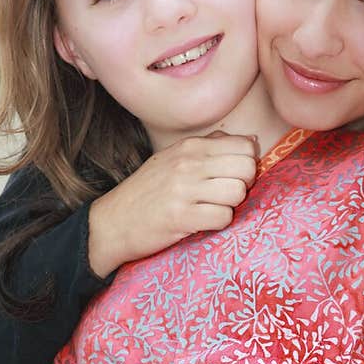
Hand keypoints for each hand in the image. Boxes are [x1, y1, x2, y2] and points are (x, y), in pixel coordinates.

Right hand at [88, 131, 258, 276]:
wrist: (112, 221)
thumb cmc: (148, 192)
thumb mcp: (174, 158)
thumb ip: (212, 147)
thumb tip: (251, 140)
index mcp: (190, 146)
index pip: (244, 146)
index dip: (246, 164)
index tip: (232, 176)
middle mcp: (188, 163)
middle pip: (246, 168)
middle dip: (244, 185)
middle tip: (225, 195)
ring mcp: (184, 189)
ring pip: (238, 192)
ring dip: (231, 205)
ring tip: (212, 208)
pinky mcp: (182, 216)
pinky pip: (224, 217)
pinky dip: (219, 223)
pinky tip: (203, 221)